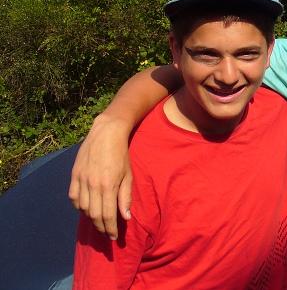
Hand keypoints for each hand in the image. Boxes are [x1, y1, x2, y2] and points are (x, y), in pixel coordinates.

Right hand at [69, 113, 131, 239]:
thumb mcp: (128, 175)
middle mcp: (92, 185)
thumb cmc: (121, 154)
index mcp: (108, 186)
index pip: (107, 215)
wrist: (106, 133)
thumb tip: (125, 217)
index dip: (110, 229)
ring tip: (99, 222)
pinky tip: (86, 208)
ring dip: (91, 218)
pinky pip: (73, 197)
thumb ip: (126, 197)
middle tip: (108, 233)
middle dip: (101, 227)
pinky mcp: (74, 175)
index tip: (114, 237)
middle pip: (94, 215)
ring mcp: (81, 180)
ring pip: (83, 208)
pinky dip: (79, 206)